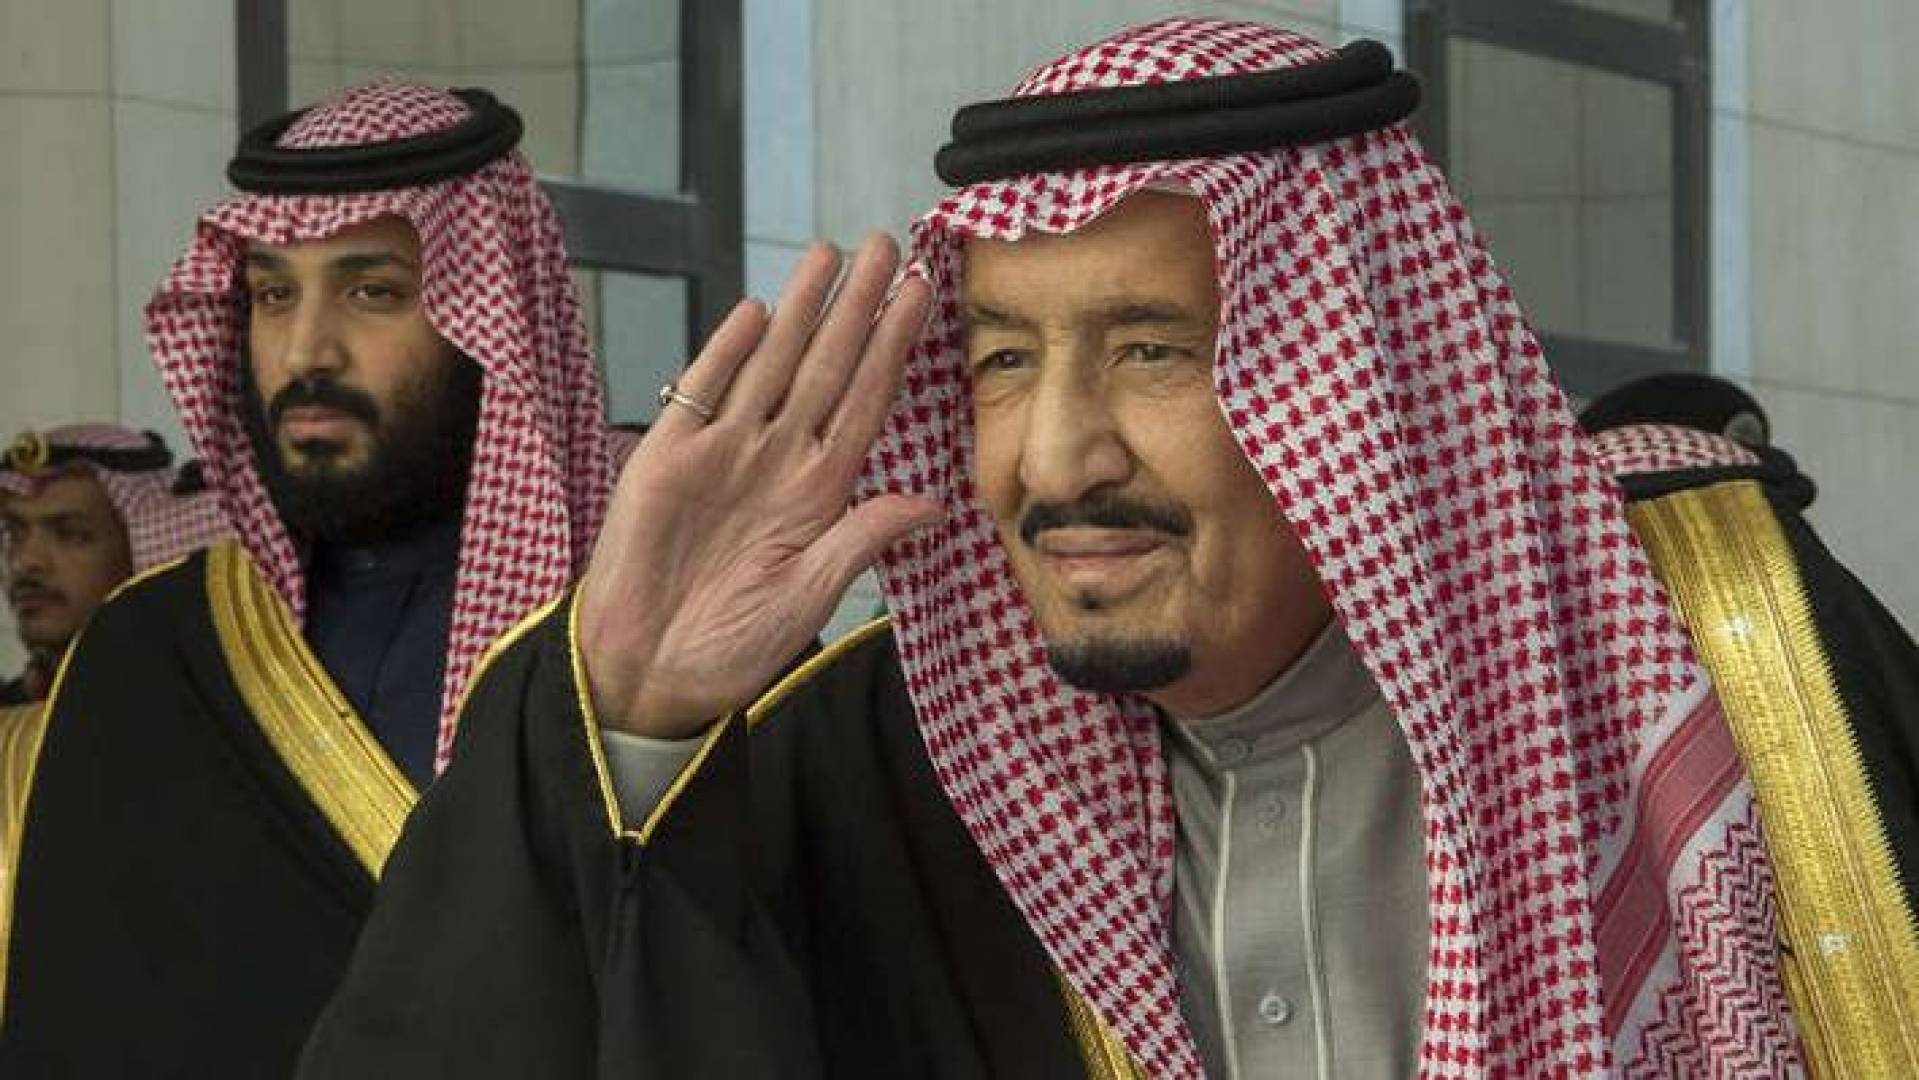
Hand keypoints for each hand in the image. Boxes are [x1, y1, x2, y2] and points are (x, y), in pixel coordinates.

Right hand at [576, 234, 940, 736]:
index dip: (895, 349)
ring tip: (830, 256)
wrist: (649, 672)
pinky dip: (727, 354)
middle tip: (889, 246)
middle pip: (826, 367)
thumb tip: (931, 506)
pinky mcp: (668, 459)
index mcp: (820, 492)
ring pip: (770, 365)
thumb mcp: (808, 597)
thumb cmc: (731, 646)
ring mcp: (723, 453)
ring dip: (800, 311)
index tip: (925, 297)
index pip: (866, 402)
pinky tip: (756, 313)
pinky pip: (703, 394)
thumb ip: (860, 541)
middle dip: (858, 307)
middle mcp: (777, 459)